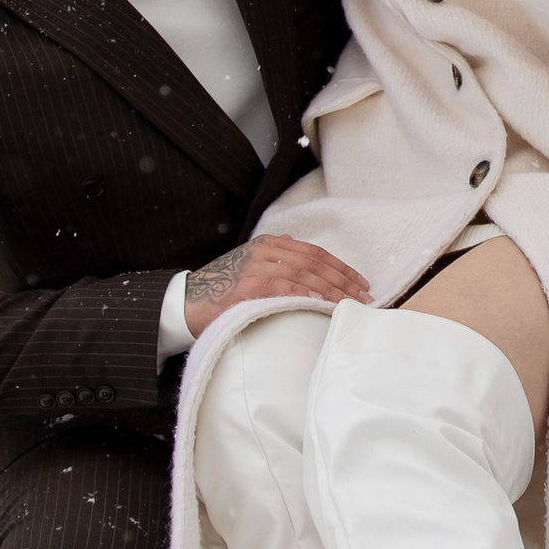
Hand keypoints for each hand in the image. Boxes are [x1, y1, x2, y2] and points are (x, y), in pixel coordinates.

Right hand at [182, 234, 370, 338]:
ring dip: (333, 290)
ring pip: (306, 273)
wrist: (184, 303)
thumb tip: (303, 264)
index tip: (360, 282)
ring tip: (351, 304)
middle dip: (344, 280)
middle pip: (316, 262)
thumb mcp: (249, 269)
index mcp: (268, 244)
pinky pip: (287, 287)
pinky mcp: (250, 284)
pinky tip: (325, 304)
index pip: (315, 252)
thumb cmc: (219, 292)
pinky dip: (308, 294)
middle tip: (365, 296)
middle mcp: (265, 250)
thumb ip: (275, 263)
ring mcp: (257, 265)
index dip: (341, 268)